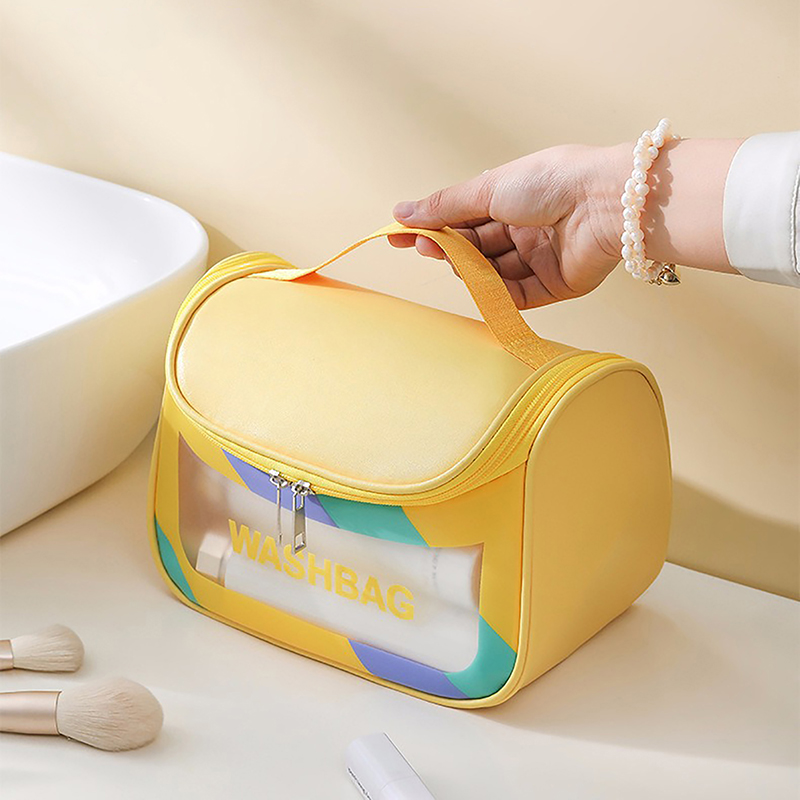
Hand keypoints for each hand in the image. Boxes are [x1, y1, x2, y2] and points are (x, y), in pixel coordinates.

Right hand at [390, 145, 629, 308]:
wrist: (604, 202)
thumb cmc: (550, 182)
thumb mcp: (488, 188)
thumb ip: (445, 206)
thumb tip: (401, 211)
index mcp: (513, 200)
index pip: (464, 219)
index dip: (433, 227)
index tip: (399, 236)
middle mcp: (526, 230)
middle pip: (475, 248)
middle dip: (448, 248)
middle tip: (424, 247)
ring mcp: (540, 259)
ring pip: (492, 273)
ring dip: (468, 269)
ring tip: (453, 260)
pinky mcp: (555, 286)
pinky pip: (517, 296)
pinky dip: (494, 294)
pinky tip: (475, 285)